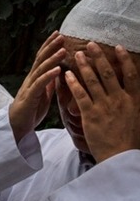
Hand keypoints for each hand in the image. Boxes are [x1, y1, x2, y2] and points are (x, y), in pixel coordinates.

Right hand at [9, 31, 66, 142]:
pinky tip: (58, 70)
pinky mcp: (30, 97)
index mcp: (35, 78)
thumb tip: (57, 73)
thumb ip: (48, 83)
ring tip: (62, 50)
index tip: (59, 34)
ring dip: (52, 59)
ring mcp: (29, 87)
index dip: (49, 46)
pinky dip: (49, 76)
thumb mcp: (43, 94)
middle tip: (61, 35)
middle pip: (40, 59)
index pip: (42, 58)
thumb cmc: (30, 111)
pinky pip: (40, 84)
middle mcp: (31, 80)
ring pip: (40, 69)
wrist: (17, 126)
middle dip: (50, 46)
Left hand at [65, 43, 139, 161]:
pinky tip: (66, 75)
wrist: (119, 156)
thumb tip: (131, 91)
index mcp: (134, 100)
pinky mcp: (90, 115)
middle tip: (90, 44)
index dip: (124, 60)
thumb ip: (131, 102)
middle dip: (99, 57)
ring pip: (93, 81)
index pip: (130, 75)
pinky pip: (80, 95)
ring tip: (77, 54)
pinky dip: (73, 83)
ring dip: (84, 66)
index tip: (117, 47)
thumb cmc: (128, 139)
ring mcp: (105, 106)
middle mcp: (120, 100)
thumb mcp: (136, 117)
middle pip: (108, 73)